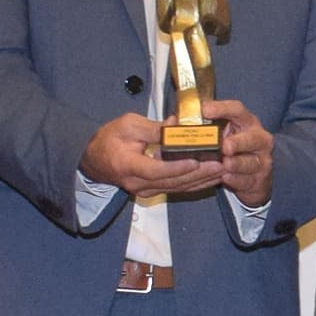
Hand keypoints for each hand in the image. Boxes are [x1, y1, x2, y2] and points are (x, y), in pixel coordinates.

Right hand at [79, 112, 228, 202]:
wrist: (94, 159)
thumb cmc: (109, 139)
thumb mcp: (129, 125)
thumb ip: (155, 128)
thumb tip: (178, 126)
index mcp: (129, 165)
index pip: (157, 170)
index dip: (178, 166)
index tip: (196, 160)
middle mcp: (138, 183)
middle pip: (173, 181)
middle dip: (199, 173)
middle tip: (220, 164)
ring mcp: (145, 190)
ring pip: (178, 188)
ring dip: (201, 180)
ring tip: (222, 170)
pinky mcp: (152, 190)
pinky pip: (176, 189)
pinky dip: (194, 183)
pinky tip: (210, 177)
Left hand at [195, 101, 275, 210]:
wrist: (254, 174)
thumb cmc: (233, 150)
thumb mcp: (222, 135)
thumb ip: (205, 128)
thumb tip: (173, 121)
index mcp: (246, 122)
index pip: (237, 110)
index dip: (222, 109)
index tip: (205, 110)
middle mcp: (258, 139)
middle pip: (251, 138)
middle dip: (238, 142)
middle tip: (225, 146)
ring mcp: (262, 159)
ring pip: (251, 162)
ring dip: (237, 163)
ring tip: (225, 164)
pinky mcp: (260, 178)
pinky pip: (248, 179)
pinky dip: (237, 179)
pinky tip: (227, 178)